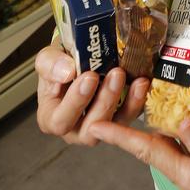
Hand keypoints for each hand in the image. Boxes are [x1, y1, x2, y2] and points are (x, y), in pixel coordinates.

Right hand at [35, 44, 149, 146]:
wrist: (77, 60)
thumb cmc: (59, 66)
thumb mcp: (47, 59)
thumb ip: (50, 64)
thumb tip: (67, 72)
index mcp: (51, 118)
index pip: (61, 120)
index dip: (76, 101)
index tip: (90, 77)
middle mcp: (74, 129)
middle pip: (90, 129)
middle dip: (105, 101)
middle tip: (116, 74)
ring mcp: (98, 127)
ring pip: (113, 126)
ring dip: (126, 103)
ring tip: (133, 79)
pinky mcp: (118, 121)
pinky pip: (130, 117)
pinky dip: (138, 101)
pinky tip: (142, 83)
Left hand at [89, 118, 189, 189]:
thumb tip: (183, 119)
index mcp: (184, 174)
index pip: (145, 149)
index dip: (120, 135)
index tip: (95, 124)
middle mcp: (187, 177)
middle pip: (155, 148)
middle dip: (137, 129)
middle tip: (125, 104)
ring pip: (175, 151)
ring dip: (163, 131)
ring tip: (156, 108)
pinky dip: (188, 138)